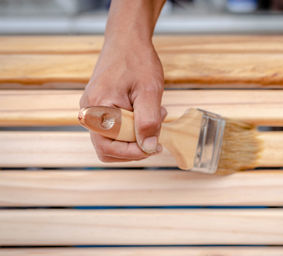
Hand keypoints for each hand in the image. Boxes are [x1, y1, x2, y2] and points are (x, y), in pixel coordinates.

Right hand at [80, 42, 166, 161]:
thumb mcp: (149, 92)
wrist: (127, 39)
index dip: (134, 152)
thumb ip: (148, 121)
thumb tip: (149, 148)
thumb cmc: (137, 60)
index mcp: (97, 109)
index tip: (155, 147)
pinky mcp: (99, 107)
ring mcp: (93, 110)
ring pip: (112, 140)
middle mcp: (89, 112)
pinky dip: (132, 126)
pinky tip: (146, 111)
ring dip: (135, 136)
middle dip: (135, 146)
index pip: (110, 148)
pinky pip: (114, 127)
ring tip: (155, 117)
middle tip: (156, 132)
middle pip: (108, 148)